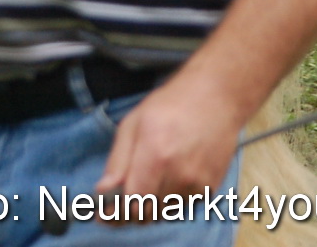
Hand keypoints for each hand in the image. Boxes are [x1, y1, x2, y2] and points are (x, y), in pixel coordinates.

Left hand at [94, 75, 245, 221]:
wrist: (214, 99)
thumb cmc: (168, 107)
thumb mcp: (132, 124)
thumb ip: (117, 161)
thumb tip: (102, 192)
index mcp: (155, 153)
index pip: (133, 202)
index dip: (115, 213)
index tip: (102, 215)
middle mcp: (180, 173)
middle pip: (148, 213)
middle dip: (129, 211)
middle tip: (119, 199)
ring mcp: (198, 183)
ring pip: (164, 213)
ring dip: (150, 206)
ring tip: (148, 179)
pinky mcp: (211, 188)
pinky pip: (182, 208)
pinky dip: (169, 201)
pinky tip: (168, 177)